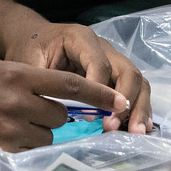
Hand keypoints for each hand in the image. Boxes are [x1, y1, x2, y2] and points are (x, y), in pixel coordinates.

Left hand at [0, 18, 153, 133]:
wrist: (32, 38)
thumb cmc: (30, 48)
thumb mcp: (28, 61)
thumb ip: (44, 82)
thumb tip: (60, 110)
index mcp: (81, 38)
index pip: (100, 65)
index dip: (99, 92)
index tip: (93, 118)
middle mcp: (104, 47)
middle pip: (128, 71)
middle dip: (127, 101)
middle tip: (114, 127)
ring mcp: (113, 59)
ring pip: (137, 81)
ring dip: (139, 108)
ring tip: (136, 133)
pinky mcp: (115, 73)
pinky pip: (135, 89)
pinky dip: (139, 108)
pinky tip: (141, 127)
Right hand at [0, 57, 127, 151]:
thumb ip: (25, 80)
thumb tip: (56, 95)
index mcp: (16, 73)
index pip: (68, 83)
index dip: (98, 92)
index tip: (120, 99)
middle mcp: (16, 98)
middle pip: (61, 113)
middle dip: (60, 115)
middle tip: (41, 109)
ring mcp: (9, 124)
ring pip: (49, 133)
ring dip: (44, 130)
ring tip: (19, 120)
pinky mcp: (3, 143)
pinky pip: (32, 145)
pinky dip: (28, 141)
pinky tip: (7, 132)